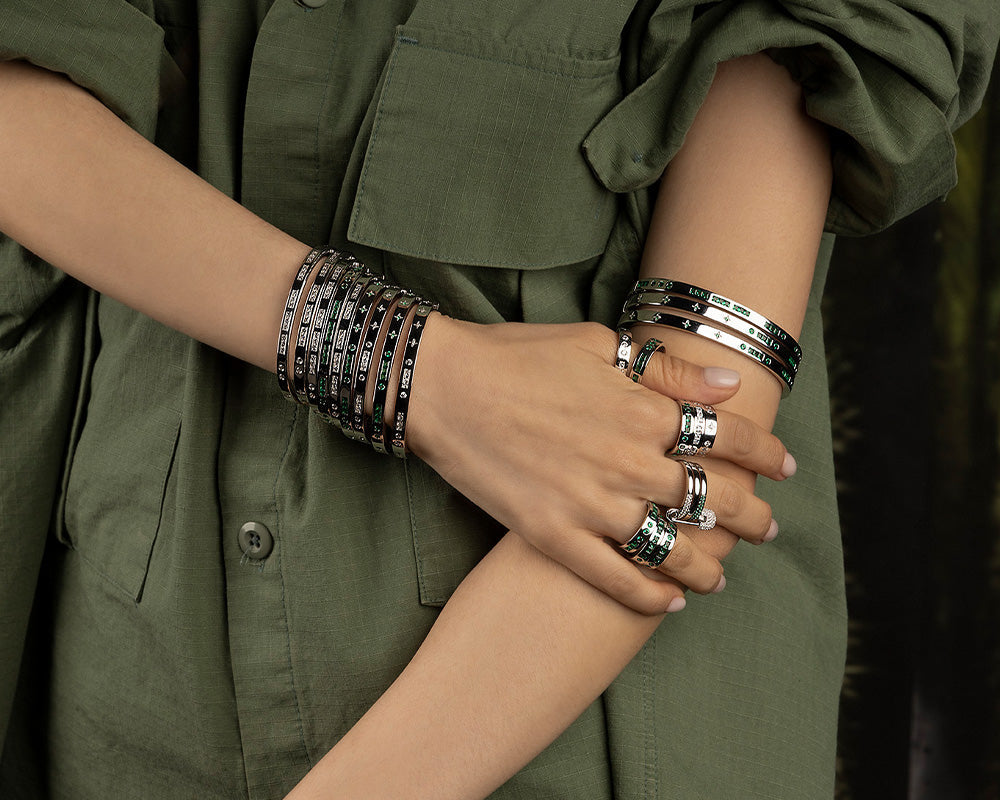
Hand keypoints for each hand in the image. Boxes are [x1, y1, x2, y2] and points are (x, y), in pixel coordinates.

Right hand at [407, 315, 792, 614]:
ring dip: (705, 568)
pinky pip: (614, 579)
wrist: (442, 386)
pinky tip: (668, 603)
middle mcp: (627, 462)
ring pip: (670, 550)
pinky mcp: (552, 535)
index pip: (729, 437)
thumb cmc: (517, 356)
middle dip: (751, 518)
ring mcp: (590, 504)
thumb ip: (667, 372)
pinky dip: (647, 597)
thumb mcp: (598, 345)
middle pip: (711, 501)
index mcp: (642, 410)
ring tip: (720, 576)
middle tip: (766, 528)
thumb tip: (727, 387)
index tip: (784, 467)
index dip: (766, 453)